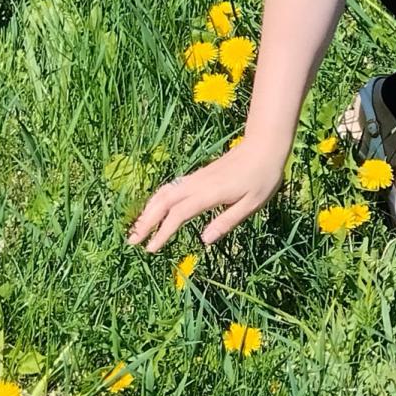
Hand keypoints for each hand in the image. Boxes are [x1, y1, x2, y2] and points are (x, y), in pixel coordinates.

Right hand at [125, 139, 286, 253]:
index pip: (179, 214)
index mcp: (210, 193)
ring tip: (138, 227)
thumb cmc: (263, 177)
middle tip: (132, 241)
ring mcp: (196, 177)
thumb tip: (204, 240)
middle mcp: (198, 184)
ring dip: (148, 209)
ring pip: (164, 192)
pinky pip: (171, 187)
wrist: (264, 146)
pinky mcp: (198, 175)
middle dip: (146, 221)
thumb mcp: (252, 204)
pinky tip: (154, 208)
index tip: (150, 249)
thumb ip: (227, 221)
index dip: (163, 232)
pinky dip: (157, 199)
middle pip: (164, 202)